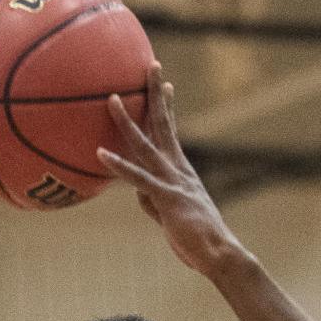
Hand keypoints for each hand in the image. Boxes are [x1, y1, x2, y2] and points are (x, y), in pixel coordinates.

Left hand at [98, 67, 244, 277]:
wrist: (219, 255)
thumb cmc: (198, 242)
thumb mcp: (171, 218)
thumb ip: (152, 202)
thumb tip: (138, 194)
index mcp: (182, 172)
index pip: (171, 133)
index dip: (166, 107)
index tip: (165, 84)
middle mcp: (178, 170)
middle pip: (163, 125)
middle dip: (156, 94)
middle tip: (151, 65)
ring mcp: (172, 181)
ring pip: (146, 145)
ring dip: (127, 121)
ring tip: (112, 99)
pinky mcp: (167, 198)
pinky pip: (139, 178)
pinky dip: (119, 165)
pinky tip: (101, 153)